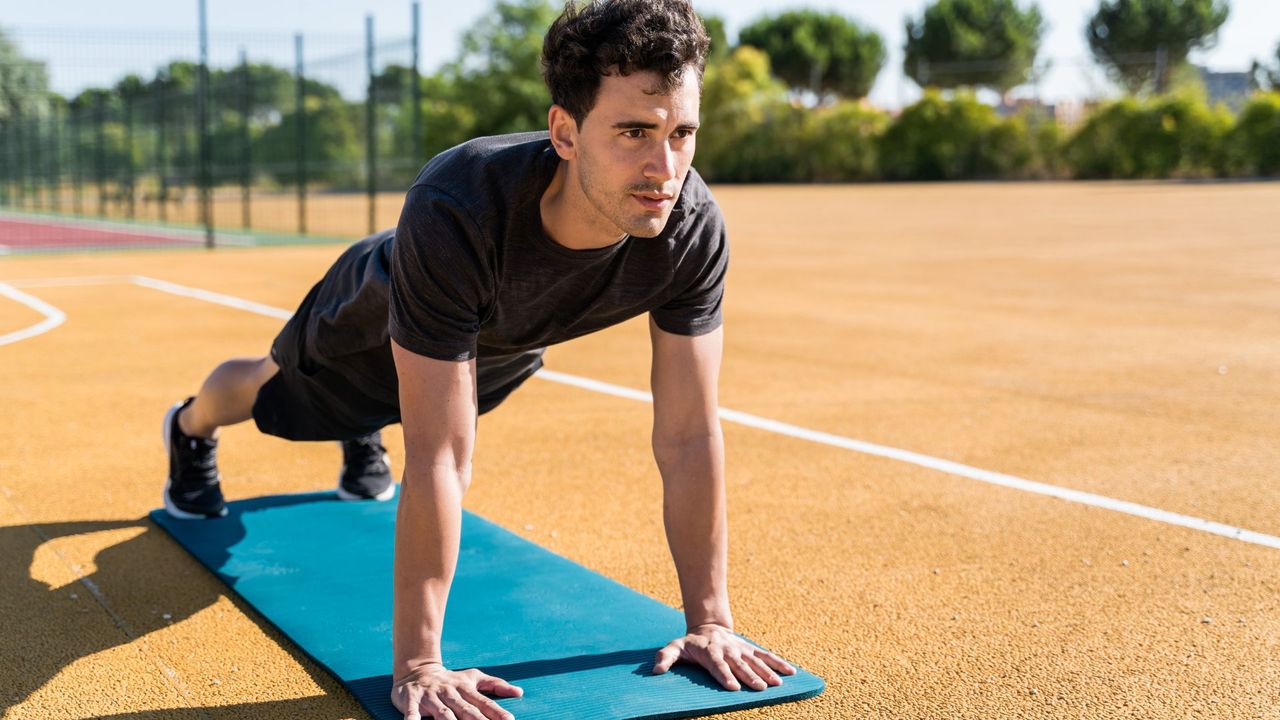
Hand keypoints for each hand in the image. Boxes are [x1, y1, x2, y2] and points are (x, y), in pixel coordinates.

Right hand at [391, 662, 522, 719]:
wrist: (416, 669)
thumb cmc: (450, 679)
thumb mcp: (473, 678)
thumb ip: (495, 685)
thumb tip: (520, 692)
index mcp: (465, 688)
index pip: (484, 703)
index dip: (496, 712)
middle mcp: (450, 692)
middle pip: (466, 710)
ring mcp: (431, 696)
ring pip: (443, 713)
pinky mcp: (411, 700)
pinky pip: (412, 713)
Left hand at [651, 623, 796, 690]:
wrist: (708, 626)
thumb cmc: (690, 644)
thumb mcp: (675, 647)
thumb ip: (665, 657)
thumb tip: (655, 670)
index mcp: (710, 651)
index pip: (717, 665)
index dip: (724, 675)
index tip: (732, 687)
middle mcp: (728, 650)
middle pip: (739, 665)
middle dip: (750, 676)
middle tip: (760, 688)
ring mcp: (741, 649)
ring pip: (755, 661)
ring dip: (767, 672)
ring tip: (777, 684)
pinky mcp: (750, 650)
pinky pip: (766, 656)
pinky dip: (779, 663)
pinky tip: (791, 672)